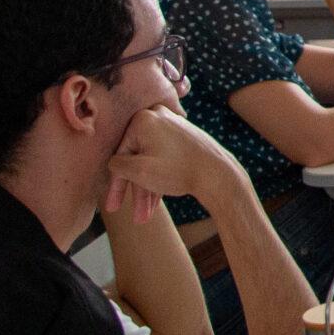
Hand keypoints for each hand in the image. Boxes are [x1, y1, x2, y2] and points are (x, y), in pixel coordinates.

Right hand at [104, 107, 242, 221]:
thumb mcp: (139, 171)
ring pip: (152, 161)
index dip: (117, 185)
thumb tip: (114, 162)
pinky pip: (165, 157)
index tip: (113, 208)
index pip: (121, 156)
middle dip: (136, 191)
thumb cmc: (178, 170)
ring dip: (148, 189)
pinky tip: (157, 202)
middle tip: (137, 217)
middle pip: (138, 159)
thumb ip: (118, 166)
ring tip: (146, 216)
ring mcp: (174, 126)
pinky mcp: (186, 137)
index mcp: (143, 119)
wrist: (220, 173)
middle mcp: (158, 117)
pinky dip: (160, 177)